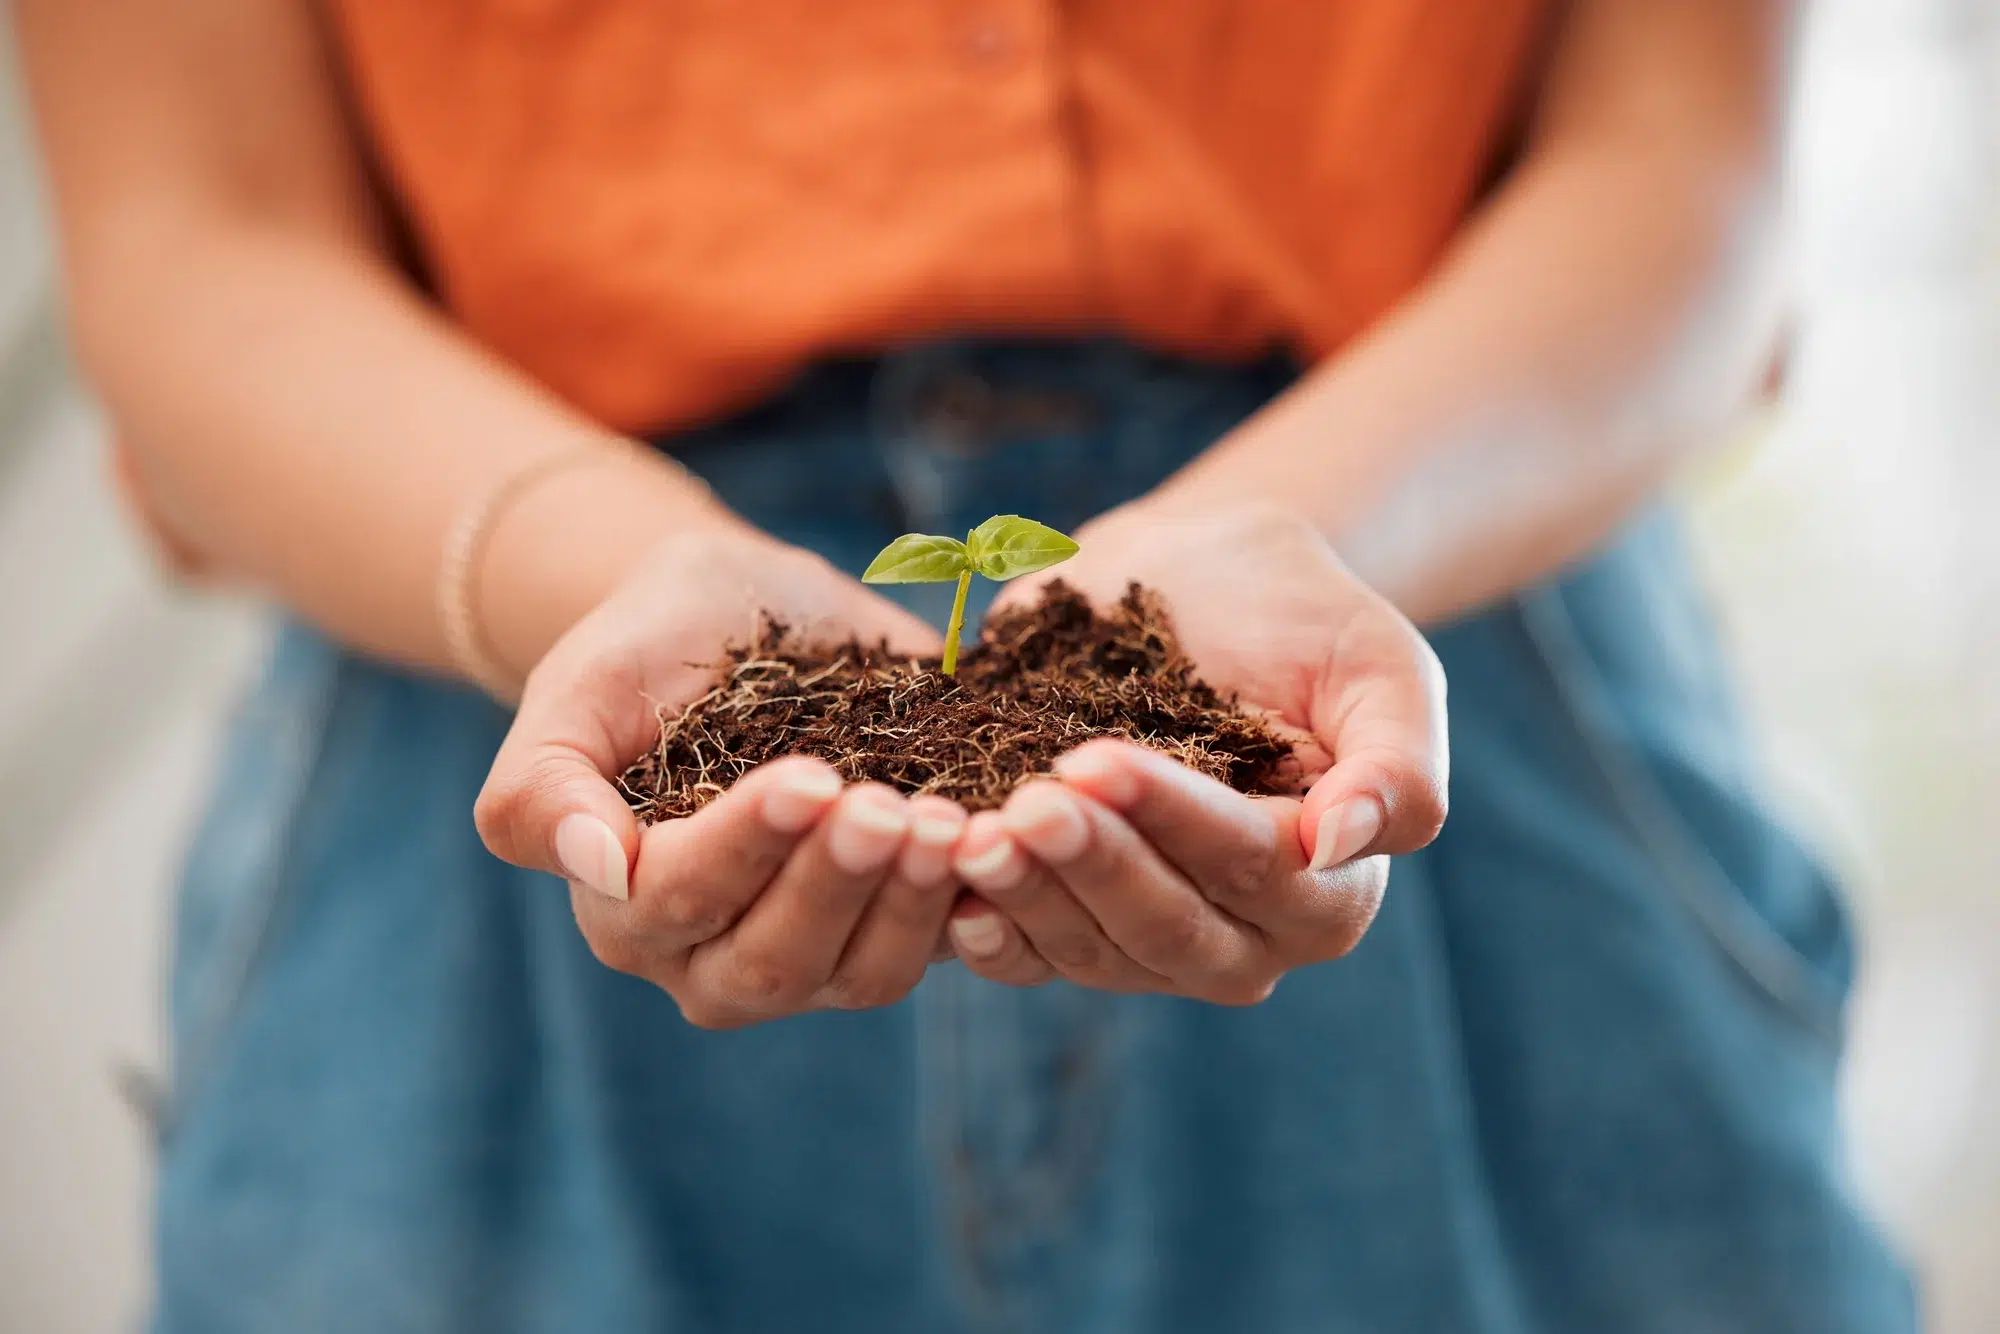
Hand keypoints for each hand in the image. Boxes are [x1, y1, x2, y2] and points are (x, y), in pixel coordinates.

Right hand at [476, 520, 966, 1026]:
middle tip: (890, 807)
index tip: (807, 778)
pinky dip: (972, 904)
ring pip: (859, 973)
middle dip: (835, 886)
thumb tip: (594, 866)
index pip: (675, 898)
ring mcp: (811, 955)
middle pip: (772, 959)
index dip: (743, 847)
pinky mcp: (893, 930)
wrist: (736, 615)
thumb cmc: (646, 647)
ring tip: (951, 823)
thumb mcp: (580, 688)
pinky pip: (937, 947)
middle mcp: (709, 954)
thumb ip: (545, 784)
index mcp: (621, 903)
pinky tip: (1004, 844)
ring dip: (909, 903)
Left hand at [947, 500, 1447, 1000]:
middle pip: (1169, 930)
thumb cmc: (1304, 617)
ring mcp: (1151, 942)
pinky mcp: (1072, 924)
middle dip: (1093, 866)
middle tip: (1028, 802)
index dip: (1176, 821)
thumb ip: (1395, 763)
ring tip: (971, 834)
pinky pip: (1030, 955)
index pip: (1251, 868)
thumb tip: (1340, 841)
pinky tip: (952, 892)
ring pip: (1092, 951)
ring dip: (1030, 897)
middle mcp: (1243, 937)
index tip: (1098, 760)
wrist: (1202, 585)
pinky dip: (990, 932)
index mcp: (1329, 887)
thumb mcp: (1381, 666)